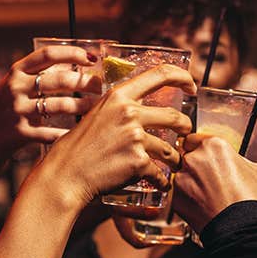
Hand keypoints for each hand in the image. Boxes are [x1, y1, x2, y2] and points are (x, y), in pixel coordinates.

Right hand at [0, 45, 103, 156]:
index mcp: (16, 71)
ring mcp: (18, 110)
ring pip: (59, 106)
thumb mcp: (17, 84)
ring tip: (95, 106)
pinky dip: (68, 132)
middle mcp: (16, 88)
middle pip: (59, 80)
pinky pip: (52, 132)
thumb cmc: (8, 106)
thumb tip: (79, 64)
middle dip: (85, 82)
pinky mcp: (21, 132)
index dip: (72, 54)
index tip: (91, 59)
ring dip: (82, 106)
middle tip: (100, 86)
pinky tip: (81, 131)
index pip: (48, 55)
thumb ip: (40, 74)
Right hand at [27, 64, 194, 210]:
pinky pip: (160, 172)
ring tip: (174, 164)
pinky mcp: (138, 161)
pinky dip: (162, 180)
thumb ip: (118, 108)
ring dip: (176, 158)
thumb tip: (140, 105)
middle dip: (185, 127)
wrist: (65, 175)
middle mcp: (129, 112)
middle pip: (174, 116)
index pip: (160, 74)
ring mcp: (135, 137)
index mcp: (118, 96)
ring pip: (171, 149)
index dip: (183, 77)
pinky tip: (159, 183)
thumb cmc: (77, 148)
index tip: (191, 86)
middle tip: (185, 133)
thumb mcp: (96, 114)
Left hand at [172, 134, 256, 231]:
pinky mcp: (176, 198)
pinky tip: (202, 206)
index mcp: (214, 146)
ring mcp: (182, 179)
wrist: (242, 233)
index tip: (213, 161)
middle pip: (187, 155)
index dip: (205, 150)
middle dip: (198, 166)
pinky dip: (187, 198)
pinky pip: (178, 193)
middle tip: (213, 180)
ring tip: (208, 195)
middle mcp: (193, 159)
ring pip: (181, 174)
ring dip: (191, 182)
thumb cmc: (255, 202)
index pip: (198, 139)